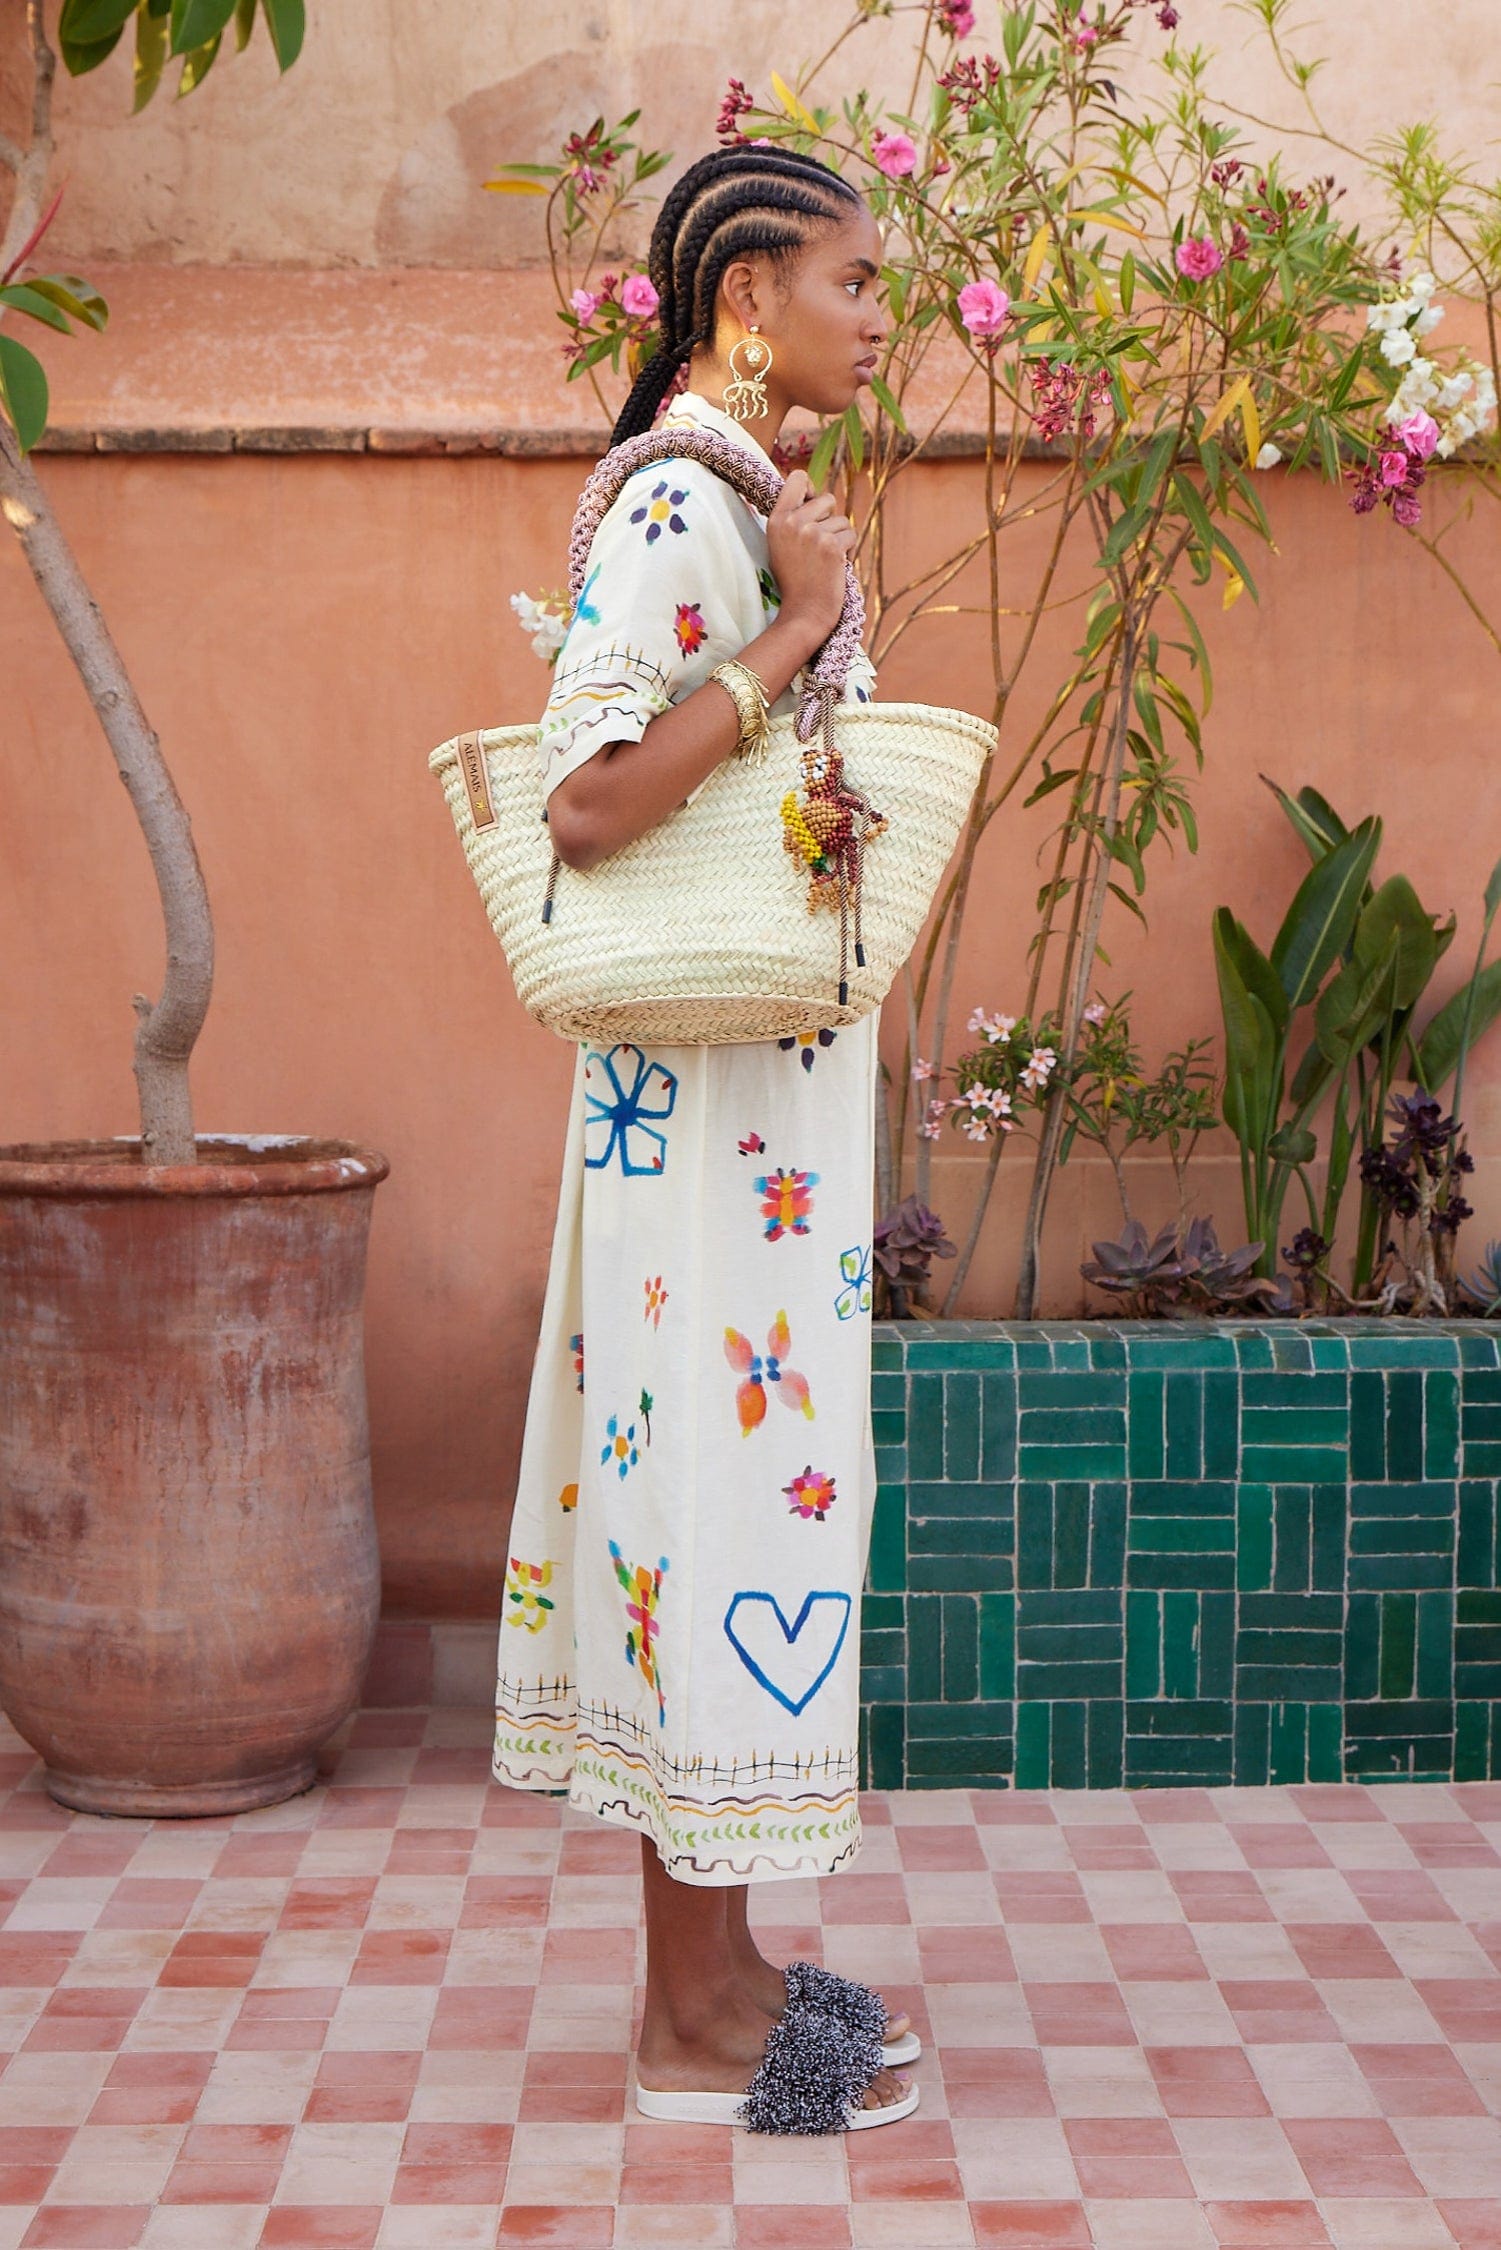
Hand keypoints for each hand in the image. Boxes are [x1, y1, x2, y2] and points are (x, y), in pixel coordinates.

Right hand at [766, 470, 854, 656]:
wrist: (804, 612)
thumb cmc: (795, 580)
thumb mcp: (781, 544)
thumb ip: (792, 518)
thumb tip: (812, 494)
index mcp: (776, 519)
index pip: (798, 478)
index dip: (810, 489)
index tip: (812, 505)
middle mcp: (793, 522)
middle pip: (826, 498)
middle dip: (829, 518)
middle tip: (819, 545)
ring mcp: (812, 533)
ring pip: (841, 519)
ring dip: (839, 537)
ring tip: (825, 559)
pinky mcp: (832, 545)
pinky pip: (851, 534)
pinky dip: (848, 550)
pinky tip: (834, 566)